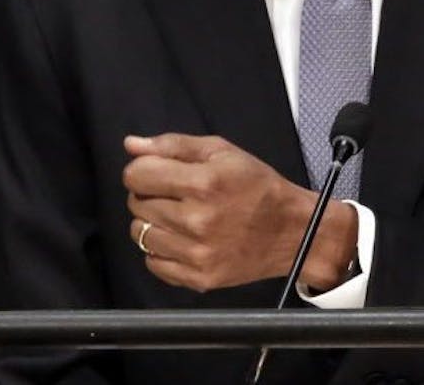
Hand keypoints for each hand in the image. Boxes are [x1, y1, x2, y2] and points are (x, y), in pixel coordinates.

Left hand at [122, 133, 357, 292]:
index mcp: (204, 183)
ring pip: (139, 234)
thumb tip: (131, 145)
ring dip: (154, 222)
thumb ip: (174, 145)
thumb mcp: (223, 152)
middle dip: (151, 194)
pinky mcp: (199, 278)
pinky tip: (184, 239)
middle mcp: (197, 220)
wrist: (292, 231)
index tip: (158, 172)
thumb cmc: (258, 186)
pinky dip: (162, 250)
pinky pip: (153, 263)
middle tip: (178, 194)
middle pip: (136, 204)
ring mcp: (197, 253)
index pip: (138, 175)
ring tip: (181, 217)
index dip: (143, 170)